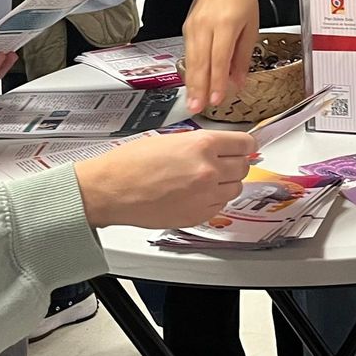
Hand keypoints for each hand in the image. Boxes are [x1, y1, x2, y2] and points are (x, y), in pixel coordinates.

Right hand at [74, 130, 256, 227]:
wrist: (111, 190)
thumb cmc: (130, 164)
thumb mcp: (170, 139)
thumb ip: (201, 143)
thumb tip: (222, 148)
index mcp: (202, 146)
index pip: (245, 144)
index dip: (243, 145)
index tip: (243, 147)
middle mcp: (208, 171)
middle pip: (243, 167)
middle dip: (234, 164)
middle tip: (220, 163)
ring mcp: (205, 196)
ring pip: (235, 189)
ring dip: (225, 183)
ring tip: (204, 180)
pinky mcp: (198, 215)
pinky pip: (221, 206)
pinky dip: (214, 200)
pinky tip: (196, 193)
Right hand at [182, 0, 259, 112]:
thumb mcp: (252, 26)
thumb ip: (243, 55)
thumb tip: (238, 81)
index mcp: (225, 23)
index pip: (219, 59)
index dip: (217, 82)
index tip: (217, 99)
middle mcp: (205, 25)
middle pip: (200, 62)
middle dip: (198, 88)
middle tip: (197, 108)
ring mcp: (193, 26)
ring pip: (191, 59)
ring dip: (191, 83)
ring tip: (192, 101)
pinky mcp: (187, 27)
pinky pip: (188, 52)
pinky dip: (190, 70)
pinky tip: (192, 83)